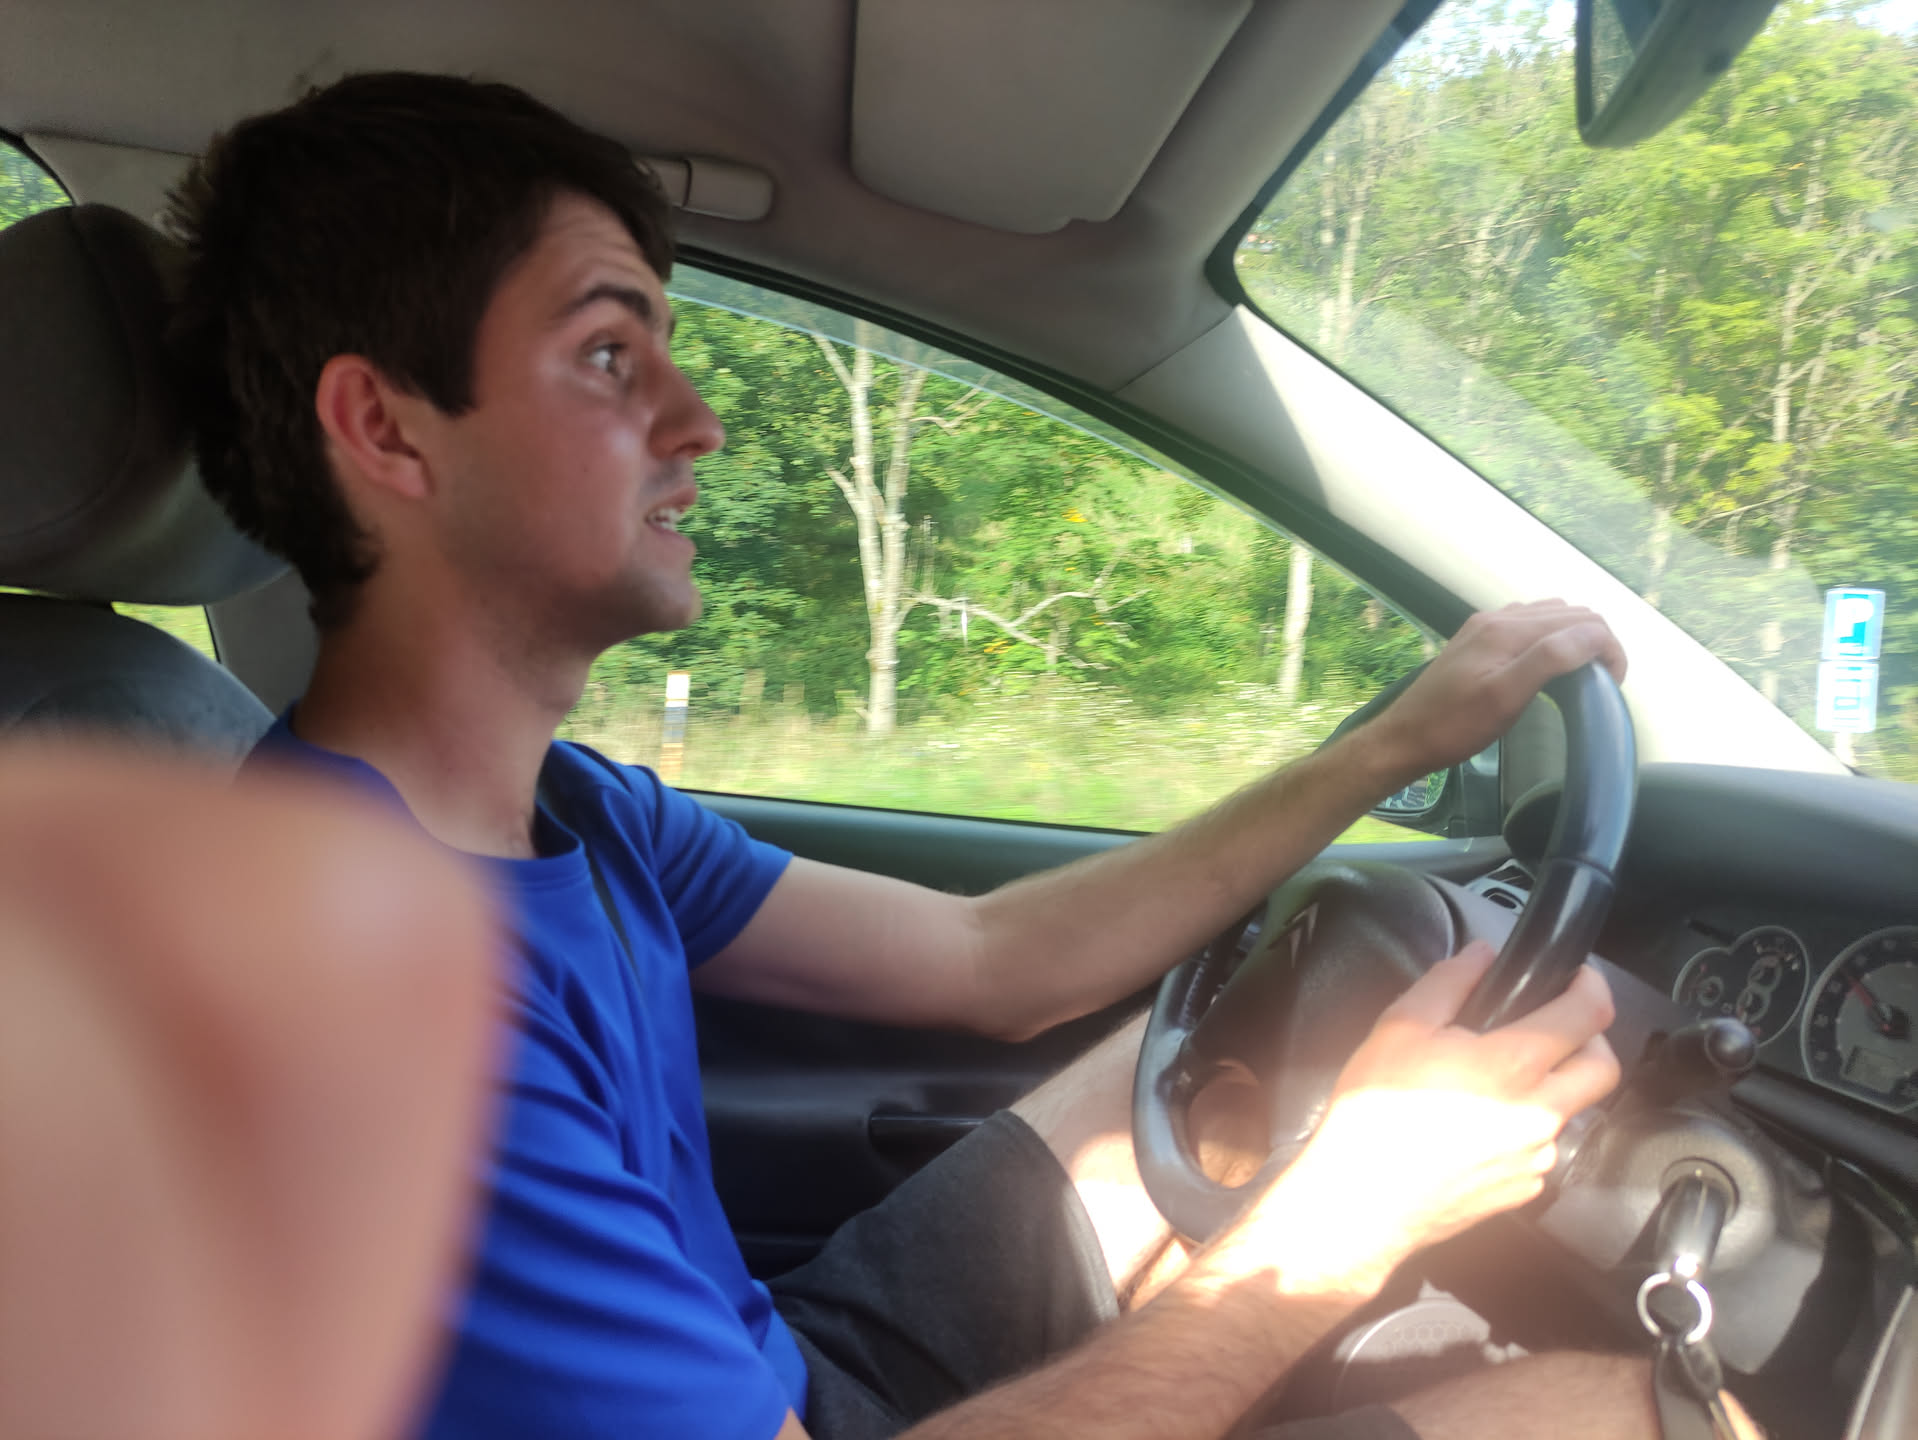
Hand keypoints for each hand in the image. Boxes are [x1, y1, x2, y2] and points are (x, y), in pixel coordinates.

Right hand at [1238, 941, 1619, 1296]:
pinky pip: (1543, 1148)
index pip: (1589, 1016)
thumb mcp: (1400, 1027)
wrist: (1362, 1198)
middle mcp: (1539, 1114)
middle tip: (1559, 1026)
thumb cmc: (1375, 1114)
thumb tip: (1481, 955)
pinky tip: (1480, 1124)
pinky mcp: (1525, 1189)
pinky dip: (1526, 1128)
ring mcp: (1537, 1158)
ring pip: (1571, 1111)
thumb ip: (1448, 982)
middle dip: (1592, 1039)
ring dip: (1553, 1086)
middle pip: (1605, 1069)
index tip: (1578, 978)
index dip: (1592, 985)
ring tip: (1500, 1080)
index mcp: (1513, 1066)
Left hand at [1362, 601, 1626, 782]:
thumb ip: (1550, 659)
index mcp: (1507, 629)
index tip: (1613, 685)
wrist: (1404, 738)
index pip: (1581, 621)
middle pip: (1568, 614)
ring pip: (1549, 616)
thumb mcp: (1506, 696)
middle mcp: (1498, 618)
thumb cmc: (1455, 726)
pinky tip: (1550, 664)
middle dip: (1596, 640)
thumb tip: (1594, 634)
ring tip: (1584, 673)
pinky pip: (1527, 625)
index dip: (1608, 648)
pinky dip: (1551, 638)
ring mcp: (1485, 627)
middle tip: (1604, 682)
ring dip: (1575, 637)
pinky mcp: (1477, 640)